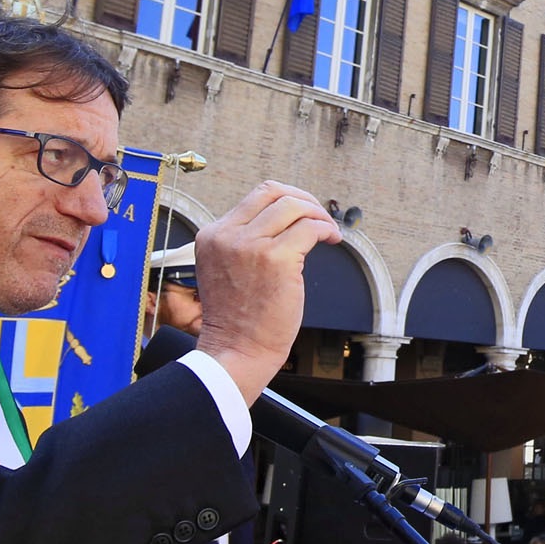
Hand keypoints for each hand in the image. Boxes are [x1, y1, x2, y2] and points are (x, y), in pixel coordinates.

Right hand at [192, 182, 341, 401]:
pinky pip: (309, 228)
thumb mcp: (226, 269)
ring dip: (318, 215)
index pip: (255, 196)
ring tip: (329, 232)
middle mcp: (227, 235)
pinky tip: (332, 240)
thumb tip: (287, 220)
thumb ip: (245, 242)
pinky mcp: (276, 259)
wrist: (236, 351)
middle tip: (320, 218)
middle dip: (304, 200)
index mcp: (212, 235)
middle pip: (273, 192)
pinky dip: (325, 230)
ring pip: (293, 206)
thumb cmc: (238, 319)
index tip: (303, 214)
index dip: (286, 199)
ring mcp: (250, 245)